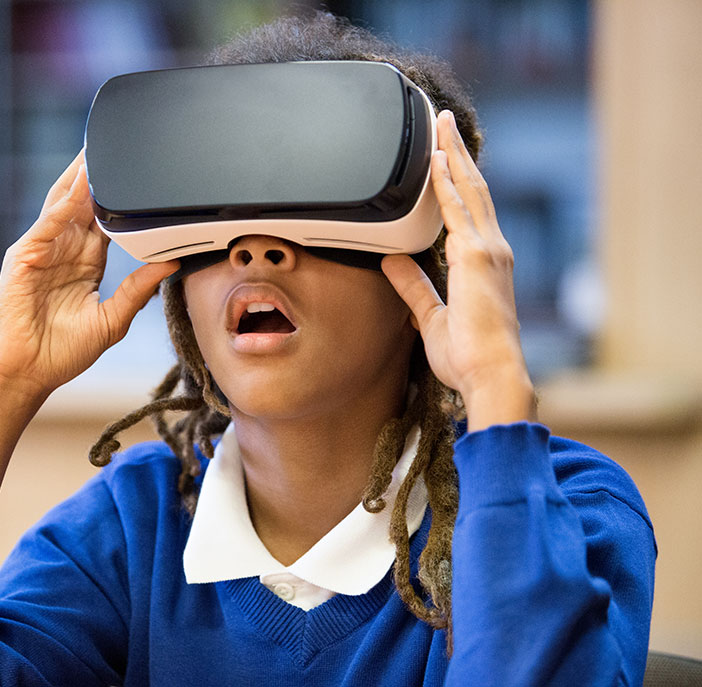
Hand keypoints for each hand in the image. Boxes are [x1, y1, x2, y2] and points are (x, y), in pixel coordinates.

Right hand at [0, 150, 177, 402]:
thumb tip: (171, 263)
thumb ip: (138, 289)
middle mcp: (63, 250)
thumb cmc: (60, 353)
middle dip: (97, 173)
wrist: (24, 375)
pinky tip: (78, 187)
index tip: (140, 171)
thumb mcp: (111, 320)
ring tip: (98, 149)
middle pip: (82, 201)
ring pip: (63, 204)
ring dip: (80, 178)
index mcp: (84, 263)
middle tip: (118, 140)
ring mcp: (41, 251)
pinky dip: (62, 206)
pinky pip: (47, 226)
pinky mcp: (23, 259)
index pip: (105, 219)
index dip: (120, 195)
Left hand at [382, 111, 535, 430]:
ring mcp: (487, 250)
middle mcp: (491, 250)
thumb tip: (392, 260)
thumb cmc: (468, 355)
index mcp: (483, 263)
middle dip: (456, 153)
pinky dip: (445, 182)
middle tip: (442, 123)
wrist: (490, 374)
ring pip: (467, 189)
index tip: (445, 155)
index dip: (457, 180)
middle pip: (472, 188)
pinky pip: (457, 210)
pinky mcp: (477, 256)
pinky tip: (434, 159)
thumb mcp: (431, 315)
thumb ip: (414, 285)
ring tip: (438, 126)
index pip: (470, 210)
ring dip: (450, 155)